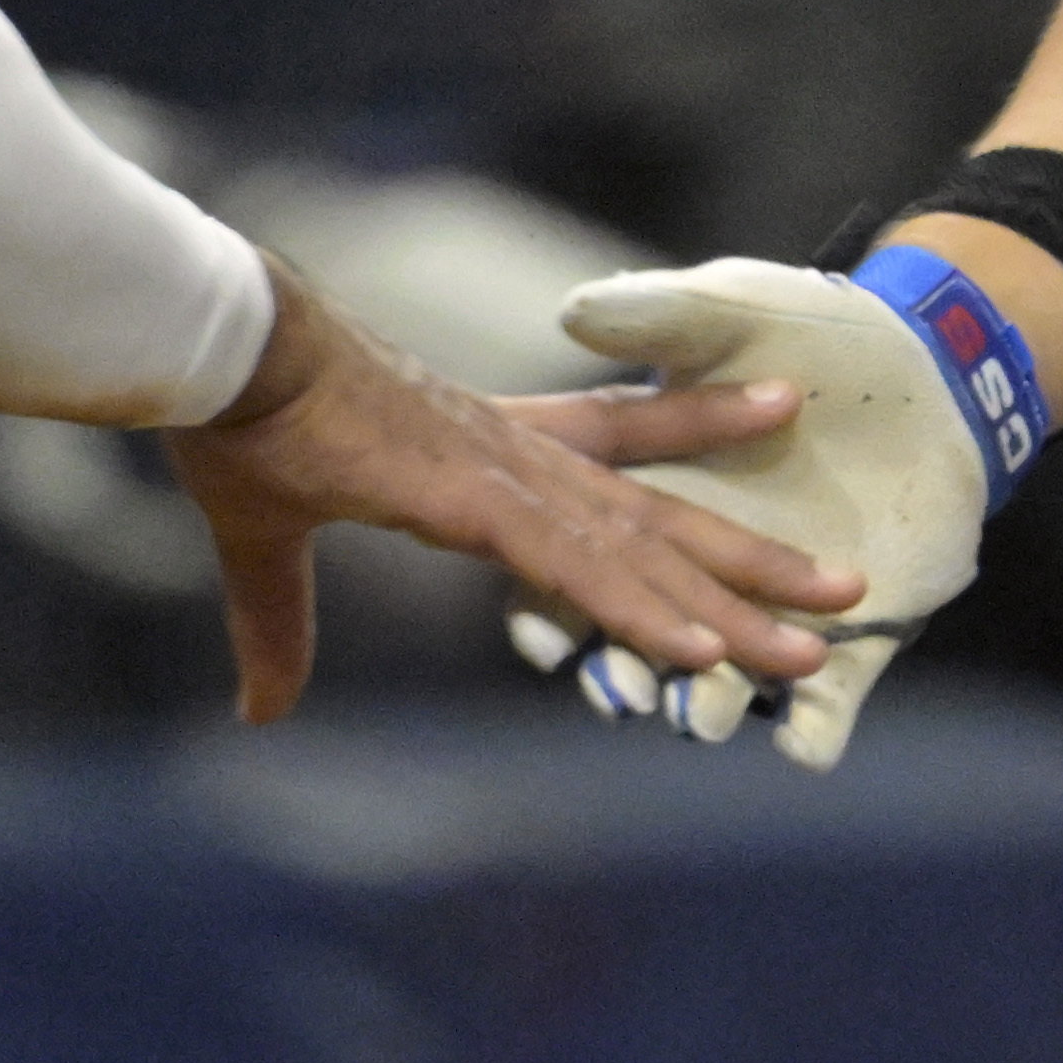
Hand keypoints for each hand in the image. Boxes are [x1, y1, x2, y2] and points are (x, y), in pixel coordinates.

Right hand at [165, 268, 855, 726]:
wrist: (221, 349)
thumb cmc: (241, 421)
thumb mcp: (266, 543)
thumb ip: (281, 628)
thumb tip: (262, 713)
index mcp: (481, 450)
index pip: (615, 436)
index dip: (693, 435)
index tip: (773, 410)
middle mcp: (514, 461)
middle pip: (656, 517)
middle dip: (749, 558)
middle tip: (842, 589)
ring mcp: (503, 479)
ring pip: (641, 551)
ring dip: (732, 601)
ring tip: (820, 638)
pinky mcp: (473, 501)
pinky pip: (577, 568)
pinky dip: (642, 609)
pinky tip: (705, 646)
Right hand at [507, 258, 1010, 770]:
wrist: (940, 358)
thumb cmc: (815, 325)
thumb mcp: (722, 308)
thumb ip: (652, 315)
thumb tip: (578, 314)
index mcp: (651, 474)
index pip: (592, 527)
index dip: (556, 566)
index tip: (538, 628)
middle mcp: (698, 548)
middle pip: (657, 591)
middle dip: (637, 642)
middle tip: (618, 694)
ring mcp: (764, 593)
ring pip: (726, 646)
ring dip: (708, 688)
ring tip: (699, 725)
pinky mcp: (846, 624)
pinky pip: (830, 689)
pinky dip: (819, 719)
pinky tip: (810, 751)